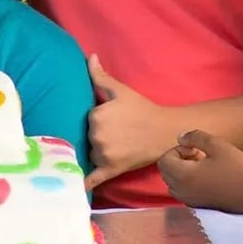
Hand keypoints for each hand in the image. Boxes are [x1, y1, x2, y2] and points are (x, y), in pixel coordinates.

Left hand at [84, 53, 176, 189]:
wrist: (166, 131)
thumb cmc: (143, 109)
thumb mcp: (121, 91)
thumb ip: (100, 76)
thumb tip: (89, 57)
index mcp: (96, 116)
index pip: (87, 119)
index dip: (99, 119)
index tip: (113, 119)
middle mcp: (96, 136)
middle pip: (88, 136)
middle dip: (99, 135)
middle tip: (119, 132)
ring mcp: (103, 154)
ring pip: (90, 153)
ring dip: (98, 152)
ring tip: (117, 147)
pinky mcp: (110, 169)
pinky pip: (93, 178)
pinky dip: (85, 183)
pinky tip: (76, 186)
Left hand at [159, 129, 242, 212]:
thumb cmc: (238, 168)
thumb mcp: (217, 145)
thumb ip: (195, 137)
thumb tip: (180, 138)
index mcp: (182, 176)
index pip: (163, 160)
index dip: (178, 150)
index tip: (196, 149)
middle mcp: (182, 191)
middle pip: (166, 172)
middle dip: (178, 160)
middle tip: (199, 155)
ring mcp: (189, 201)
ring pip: (173, 184)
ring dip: (182, 172)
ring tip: (204, 166)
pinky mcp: (198, 207)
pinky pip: (183, 193)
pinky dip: (188, 183)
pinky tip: (208, 178)